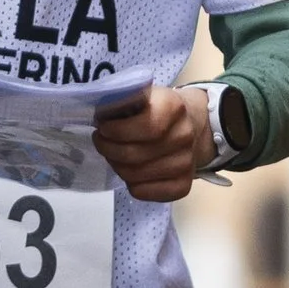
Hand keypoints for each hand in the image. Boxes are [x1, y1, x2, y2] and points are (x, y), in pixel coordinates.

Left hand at [92, 82, 213, 202]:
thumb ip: (122, 101)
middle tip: (101, 142)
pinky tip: (129, 171)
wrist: (189, 124)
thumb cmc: (155, 110)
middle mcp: (184, 136)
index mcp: (174, 108)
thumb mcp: (141, 95)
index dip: (118, 131)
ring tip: (113, 155)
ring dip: (117, 166)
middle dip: (108, 149)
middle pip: (135, 155)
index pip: (146, 127)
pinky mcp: (183, 185)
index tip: (102, 128)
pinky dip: (131, 185)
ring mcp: (187, 163)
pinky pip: (146, 193)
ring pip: (136, 175)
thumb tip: (99, 116)